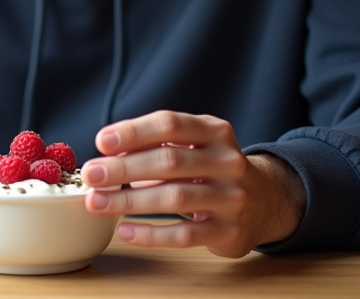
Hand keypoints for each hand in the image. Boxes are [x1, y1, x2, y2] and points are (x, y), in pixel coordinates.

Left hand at [80, 111, 305, 257]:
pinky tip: (124, 230)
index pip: (171, 124)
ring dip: (129, 201)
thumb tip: (110, 155)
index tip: (102, 141)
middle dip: (123, 168)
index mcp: (215, 131)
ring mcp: (232, 198)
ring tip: (97, 202)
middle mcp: (228, 161)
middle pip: (169, 161)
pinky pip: (185, 235)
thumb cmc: (213, 168)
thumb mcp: (193, 146)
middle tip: (91, 175)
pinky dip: (151, 234)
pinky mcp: (230, 232)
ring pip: (175, 198)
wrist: (268, 201)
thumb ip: (156, 146)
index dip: (134, 131)